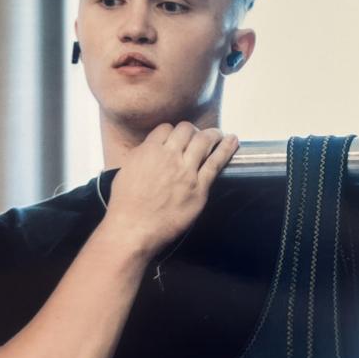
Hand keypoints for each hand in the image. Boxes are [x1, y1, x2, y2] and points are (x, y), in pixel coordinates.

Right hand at [103, 122, 238, 257]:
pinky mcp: (199, 187)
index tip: (175, 138)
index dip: (172, 132)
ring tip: (217, 134)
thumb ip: (141, 157)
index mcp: (149, 151)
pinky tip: (233, 141)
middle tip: (195, 136)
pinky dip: (226, 148)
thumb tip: (151, 150)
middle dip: (192, 130)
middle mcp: (169, 156)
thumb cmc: (125, 205)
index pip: (166, 129)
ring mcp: (186, 171)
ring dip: (212, 134)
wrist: (134, 228)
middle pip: (186, 130)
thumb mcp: (125, 171)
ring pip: (204, 140)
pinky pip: (216, 162)